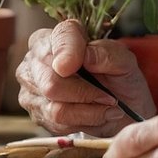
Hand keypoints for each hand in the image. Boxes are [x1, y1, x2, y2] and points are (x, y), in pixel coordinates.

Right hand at [16, 19, 155, 135]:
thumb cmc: (119, 78)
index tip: (81, 63)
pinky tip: (96, 114)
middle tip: (109, 98)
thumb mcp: (125, 61)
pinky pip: (57, 123)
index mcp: (61, 35)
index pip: (60, 37)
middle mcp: (38, 58)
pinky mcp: (37, 111)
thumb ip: (109, 53)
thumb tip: (87, 56)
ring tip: (107, 106)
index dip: (68, 51)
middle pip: (51, 82)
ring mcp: (32, 86)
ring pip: (56, 107)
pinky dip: (83, 121)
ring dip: (88, 111)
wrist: (122, 106)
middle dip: (85, 93)